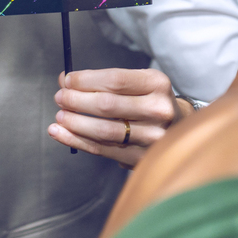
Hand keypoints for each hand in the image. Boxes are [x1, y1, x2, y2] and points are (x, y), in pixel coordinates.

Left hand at [48, 68, 194, 166]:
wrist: (179, 127)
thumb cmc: (149, 101)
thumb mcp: (136, 83)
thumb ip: (103, 82)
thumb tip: (65, 80)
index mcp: (157, 84)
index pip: (115, 80)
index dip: (85, 80)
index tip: (67, 80)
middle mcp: (158, 110)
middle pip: (107, 105)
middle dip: (76, 100)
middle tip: (60, 98)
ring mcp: (152, 137)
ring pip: (103, 131)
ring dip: (74, 123)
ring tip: (59, 117)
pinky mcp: (141, 158)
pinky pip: (102, 149)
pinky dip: (77, 141)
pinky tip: (60, 134)